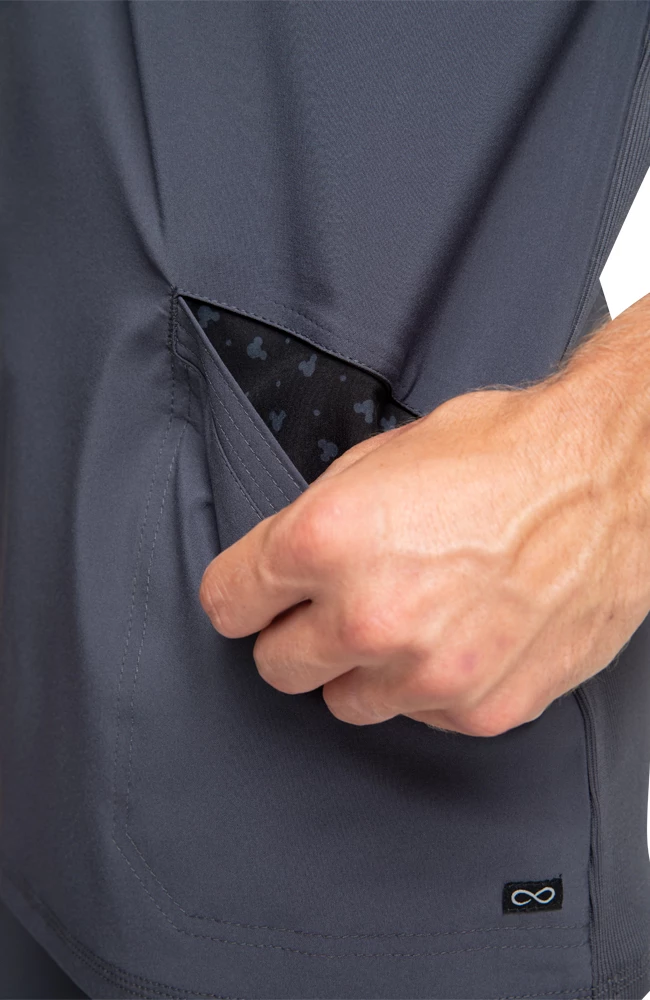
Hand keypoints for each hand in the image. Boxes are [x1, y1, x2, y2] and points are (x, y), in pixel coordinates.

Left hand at [199, 344, 649, 735]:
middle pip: (275, 665)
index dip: (242, 595)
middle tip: (328, 608)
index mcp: (326, 539)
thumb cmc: (506, 455)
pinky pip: (420, 714)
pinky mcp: (480, 707)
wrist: (610, 481)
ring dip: (360, 668)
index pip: (228, 602)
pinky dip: (427, 685)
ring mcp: (426, 672)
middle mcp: (368, 616)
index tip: (254, 599)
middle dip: (293, 635)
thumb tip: (288, 565)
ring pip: (344, 702)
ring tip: (406, 620)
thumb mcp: (381, 460)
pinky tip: (459, 635)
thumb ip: (319, 523)